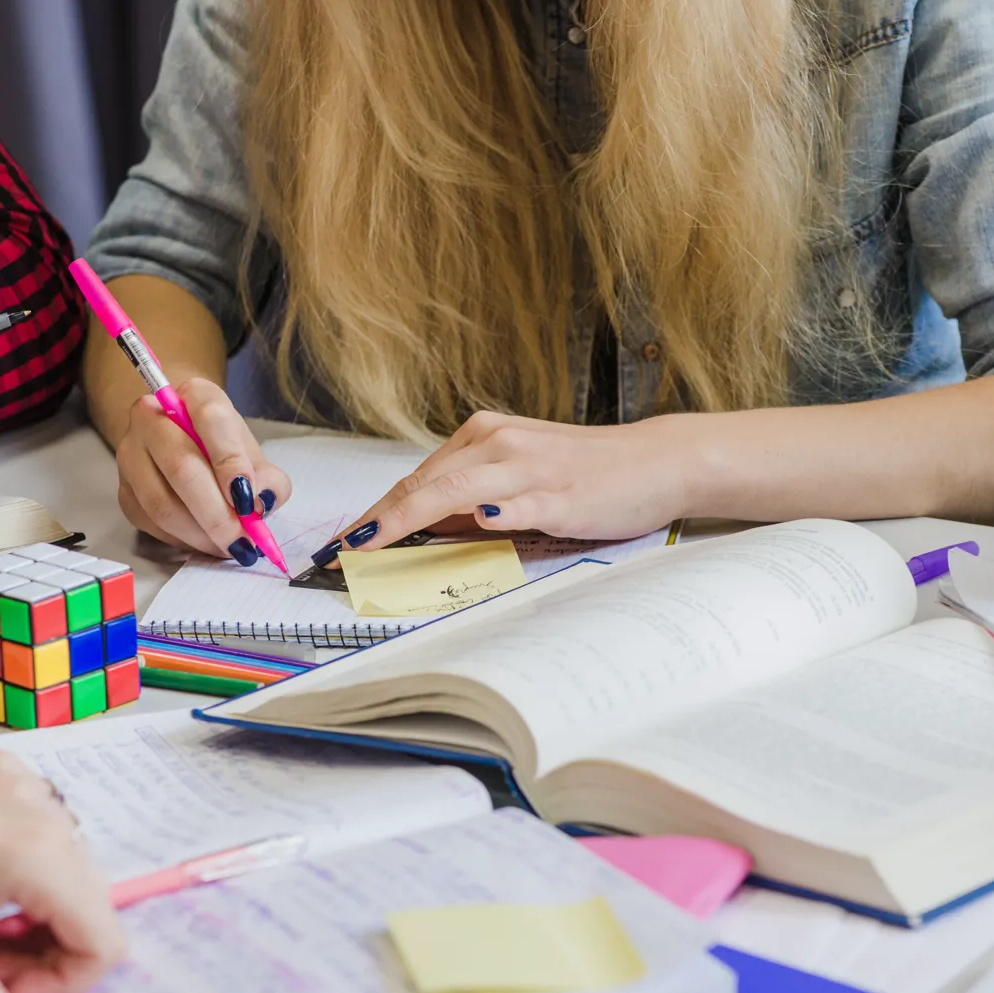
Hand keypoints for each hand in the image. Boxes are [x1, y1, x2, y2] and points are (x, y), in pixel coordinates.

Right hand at [114, 377, 290, 560]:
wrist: (183, 441)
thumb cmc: (222, 446)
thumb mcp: (253, 453)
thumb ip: (267, 476)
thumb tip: (261, 503)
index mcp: (192, 395)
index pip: (209, 419)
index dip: (230, 461)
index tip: (248, 498)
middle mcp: (150, 418)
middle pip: (181, 467)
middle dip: (217, 513)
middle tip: (243, 538)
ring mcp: (130, 454)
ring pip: (162, 503)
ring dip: (201, 534)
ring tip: (230, 546)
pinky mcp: (124, 490)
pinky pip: (152, 523)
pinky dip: (184, 541)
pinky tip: (208, 543)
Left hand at [334, 411, 694, 549]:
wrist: (657, 461)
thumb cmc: (590, 472)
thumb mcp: (521, 476)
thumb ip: (475, 498)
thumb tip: (423, 530)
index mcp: (485, 436)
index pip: (415, 480)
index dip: (374, 514)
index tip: (341, 545)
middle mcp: (498, 443)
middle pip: (421, 486)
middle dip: (374, 523)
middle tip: (337, 556)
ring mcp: (527, 468)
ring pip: (451, 491)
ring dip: (403, 521)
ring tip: (368, 548)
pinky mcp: (558, 495)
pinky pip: (513, 504)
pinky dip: (486, 514)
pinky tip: (464, 525)